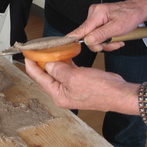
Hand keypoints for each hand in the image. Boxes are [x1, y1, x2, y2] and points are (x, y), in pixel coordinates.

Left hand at [25, 58, 139, 114]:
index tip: (27, 56)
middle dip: (41, 63)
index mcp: (58, 95)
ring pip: (57, 74)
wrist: (119, 93)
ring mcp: (71, 89)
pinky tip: (64, 56)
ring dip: (53, 62)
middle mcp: (63, 94)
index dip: (31, 66)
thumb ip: (58, 70)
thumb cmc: (100, 89)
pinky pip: (67, 73)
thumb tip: (48, 64)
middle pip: (46, 77)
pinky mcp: (79, 84)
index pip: (39, 79)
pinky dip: (65, 64)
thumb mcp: (74, 77)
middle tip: (37, 52)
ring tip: (48, 51)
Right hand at [68, 0, 146, 51]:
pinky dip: (107, 39)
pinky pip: (98, 34)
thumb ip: (101, 34)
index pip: (81, 29)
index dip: (73, 38)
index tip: (63, 44)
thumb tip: (87, 41)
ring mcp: (95, 17)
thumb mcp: (118, 28)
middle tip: (113, 45)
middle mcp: (93, 14)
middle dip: (101, 44)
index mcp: (97, 14)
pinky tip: (115, 38)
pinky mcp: (99, 21)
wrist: (138, 10)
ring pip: (94, 37)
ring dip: (106, 43)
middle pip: (88, 36)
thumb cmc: (131, 16)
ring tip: (117, 41)